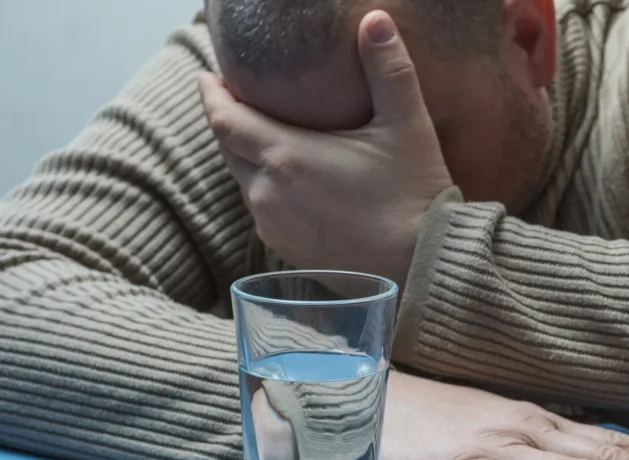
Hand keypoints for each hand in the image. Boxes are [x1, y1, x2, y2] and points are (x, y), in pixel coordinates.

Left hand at [197, 11, 453, 287]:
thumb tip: (375, 19)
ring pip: (244, 181)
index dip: (211, 93)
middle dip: (228, 122)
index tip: (207, 75)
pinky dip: (267, 188)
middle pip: (227, 149)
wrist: (420, 266)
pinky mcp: (285, 250)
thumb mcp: (406, 125)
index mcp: (285, 157)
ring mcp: (273, 225)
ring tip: (266, 139)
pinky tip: (290, 182)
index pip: (223, 119)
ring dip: (248, 157)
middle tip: (238, 100)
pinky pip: (262, 210)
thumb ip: (388, 69)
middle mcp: (267, 193)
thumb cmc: (413, 196)